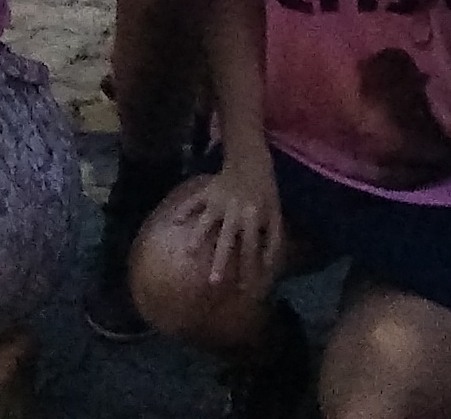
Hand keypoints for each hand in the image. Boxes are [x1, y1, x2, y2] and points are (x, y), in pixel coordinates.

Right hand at [180, 166, 281, 292]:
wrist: (251, 160)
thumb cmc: (265, 192)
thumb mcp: (275, 213)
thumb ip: (273, 239)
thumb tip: (268, 266)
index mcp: (254, 217)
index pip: (251, 248)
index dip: (248, 269)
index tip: (243, 289)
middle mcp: (236, 210)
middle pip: (227, 240)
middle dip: (220, 261)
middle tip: (213, 282)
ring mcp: (220, 199)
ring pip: (207, 220)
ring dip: (199, 236)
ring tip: (190, 252)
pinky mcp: (208, 190)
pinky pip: (194, 201)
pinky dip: (185, 209)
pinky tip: (175, 221)